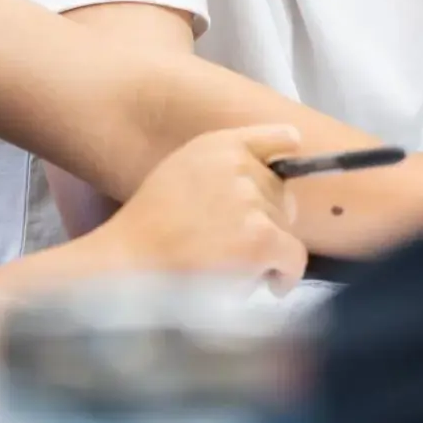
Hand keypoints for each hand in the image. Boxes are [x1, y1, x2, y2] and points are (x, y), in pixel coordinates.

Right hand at [92, 126, 308, 287]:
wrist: (128, 265)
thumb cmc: (147, 230)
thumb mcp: (179, 175)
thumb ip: (220, 171)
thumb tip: (268, 187)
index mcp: (217, 145)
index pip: (275, 138)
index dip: (287, 154)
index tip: (292, 165)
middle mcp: (239, 165)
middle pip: (284, 195)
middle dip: (269, 221)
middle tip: (238, 245)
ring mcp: (252, 201)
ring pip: (287, 229)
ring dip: (268, 251)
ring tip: (233, 267)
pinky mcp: (261, 238)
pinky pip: (294, 258)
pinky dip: (284, 275)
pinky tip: (266, 284)